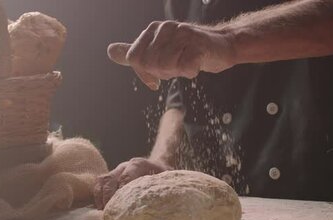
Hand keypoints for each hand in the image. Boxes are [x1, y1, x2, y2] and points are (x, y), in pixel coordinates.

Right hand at [94, 157, 171, 208]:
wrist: (158, 166)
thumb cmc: (163, 176)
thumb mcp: (168, 179)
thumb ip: (164, 186)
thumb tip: (165, 201)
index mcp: (138, 164)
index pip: (126, 176)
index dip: (122, 190)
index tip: (122, 206)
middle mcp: (124, 166)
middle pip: (110, 179)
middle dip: (108, 196)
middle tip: (110, 213)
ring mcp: (116, 171)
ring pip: (102, 181)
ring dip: (101, 197)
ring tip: (104, 212)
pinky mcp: (111, 178)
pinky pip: (99, 185)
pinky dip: (98, 197)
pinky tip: (102, 209)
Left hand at [107, 21, 234, 89]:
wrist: (221, 45)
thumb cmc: (188, 50)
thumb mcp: (158, 50)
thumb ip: (135, 52)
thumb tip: (110, 51)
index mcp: (152, 30)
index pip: (134, 58)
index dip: (143, 73)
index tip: (155, 79)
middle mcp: (166, 28)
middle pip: (149, 64)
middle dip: (162, 73)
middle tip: (176, 68)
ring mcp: (183, 34)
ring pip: (166, 66)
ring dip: (177, 72)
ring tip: (186, 64)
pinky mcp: (198, 45)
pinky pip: (186, 68)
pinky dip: (190, 72)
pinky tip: (196, 65)